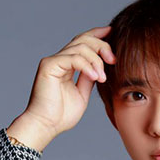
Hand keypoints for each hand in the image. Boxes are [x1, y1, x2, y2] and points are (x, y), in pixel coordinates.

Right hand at [12, 25, 116, 144]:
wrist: (46, 126)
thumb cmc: (61, 115)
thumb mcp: (82, 94)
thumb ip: (89, 78)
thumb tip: (100, 67)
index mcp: (66, 65)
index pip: (82, 42)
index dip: (97, 34)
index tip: (112, 33)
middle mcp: (59, 59)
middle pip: (83, 39)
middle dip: (101, 45)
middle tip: (113, 60)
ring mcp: (53, 61)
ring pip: (80, 47)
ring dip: (96, 60)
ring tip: (103, 77)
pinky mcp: (49, 66)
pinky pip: (73, 58)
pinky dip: (87, 66)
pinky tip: (96, 77)